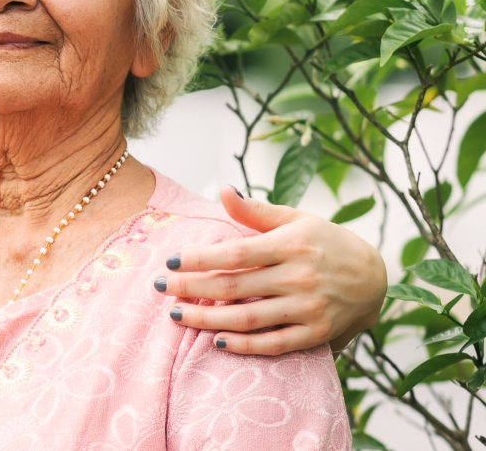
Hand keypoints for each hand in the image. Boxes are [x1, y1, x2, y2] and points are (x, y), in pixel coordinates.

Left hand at [157, 185, 384, 355]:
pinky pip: (274, 344)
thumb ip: (257, 211)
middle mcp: (300, 277)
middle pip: (235, 287)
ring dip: (208, 319)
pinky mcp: (316, 333)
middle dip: (192, 289)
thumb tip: (223, 190)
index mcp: (291, 245)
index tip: (170, 262)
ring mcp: (309, 308)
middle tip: (160, 289)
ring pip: (249, 318)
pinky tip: (216, 341)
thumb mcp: (297, 219)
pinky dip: (244, 346)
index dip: (200, 259)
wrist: (375, 277)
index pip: (235, 253)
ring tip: (176, 316)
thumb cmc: (326, 242)